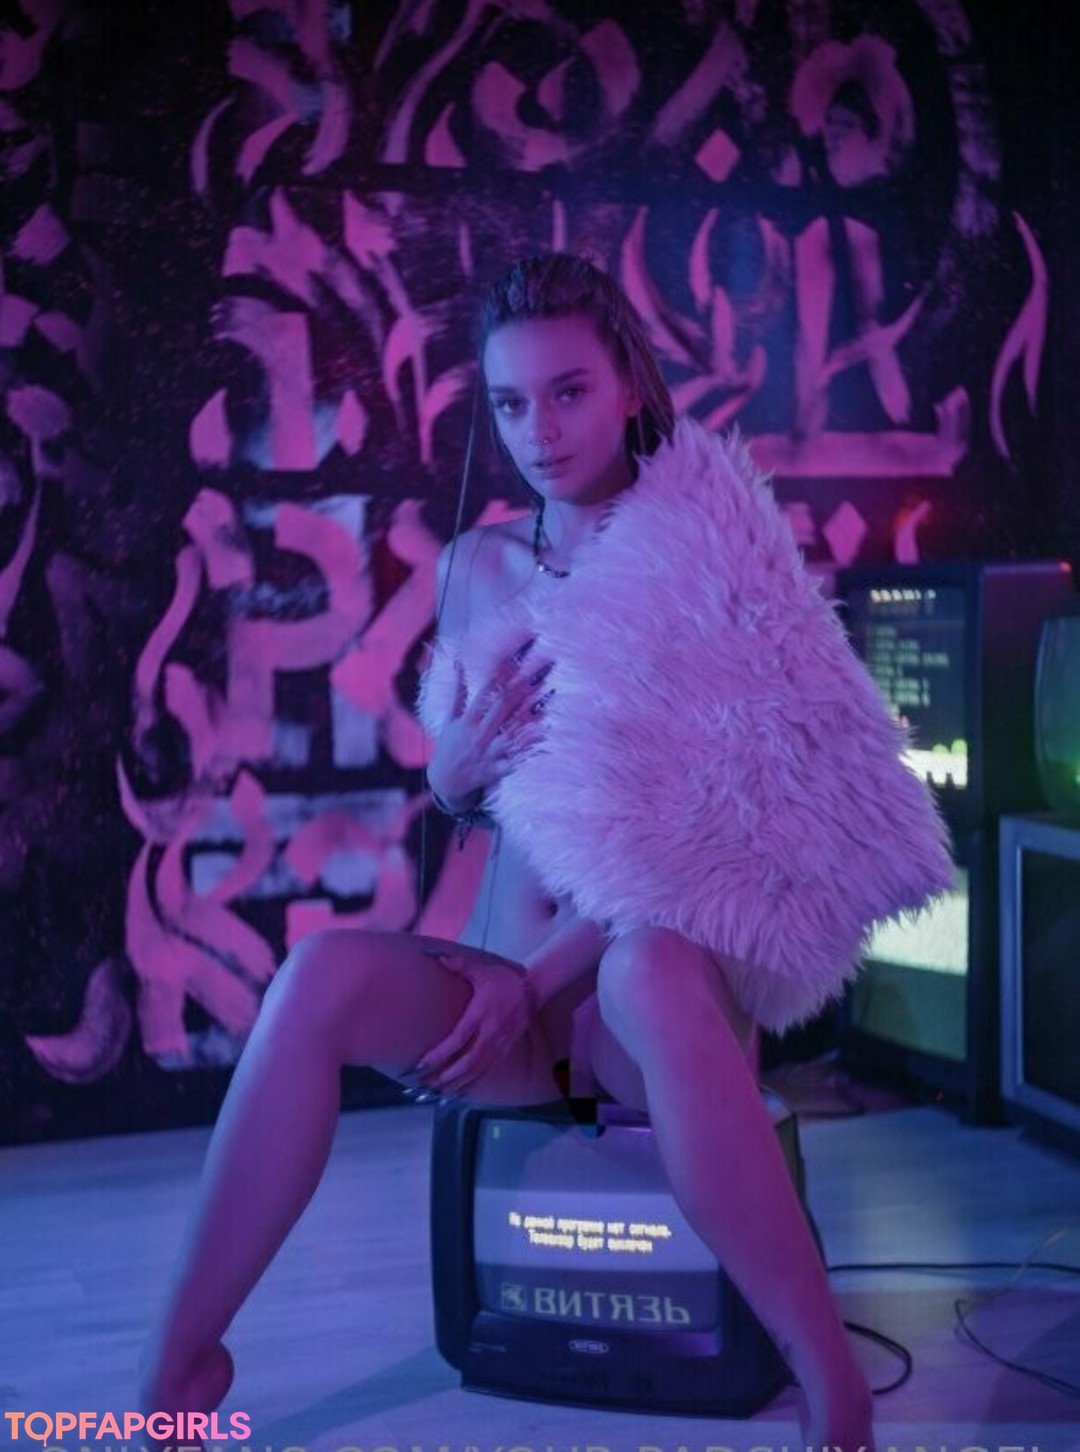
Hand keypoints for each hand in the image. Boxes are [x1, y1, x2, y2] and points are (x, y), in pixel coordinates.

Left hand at [416, 951, 536, 1094]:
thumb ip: (458, 965)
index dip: (440, 1055)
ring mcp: (500, 1043)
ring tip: (439, 1095)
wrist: (533, 989)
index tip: (421, 1065)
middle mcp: (491, 1033)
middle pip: (467, 1062)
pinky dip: (474, 1083)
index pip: (458, 1040)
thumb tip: (436, 957)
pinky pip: (488, 1070)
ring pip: (478, 1070)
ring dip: (458, 1084)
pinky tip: (461, 1092)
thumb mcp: (481, 970)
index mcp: (481, 1014)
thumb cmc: (502, 979)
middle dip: (446, 1076)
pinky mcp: (506, 1049)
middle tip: (425, 1085)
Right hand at [427, 640, 553, 807]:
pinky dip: (527, 754)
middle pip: (502, 709)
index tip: (515, 659)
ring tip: (546, 705)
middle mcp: (480, 735)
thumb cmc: (449, 746)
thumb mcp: (450, 720)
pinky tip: (543, 742)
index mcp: (468, 721)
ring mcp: (489, 753)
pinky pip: (515, 761)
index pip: (486, 693)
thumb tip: (459, 666)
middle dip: (520, 690)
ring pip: (511, 733)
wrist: (445, 781)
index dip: (501, 675)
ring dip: (528, 719)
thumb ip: (458, 694)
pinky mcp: (497, 769)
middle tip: (539, 674)